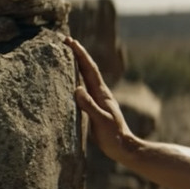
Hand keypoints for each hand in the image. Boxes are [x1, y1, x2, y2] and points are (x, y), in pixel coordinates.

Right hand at [65, 36, 136, 160]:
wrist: (123, 148)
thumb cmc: (113, 136)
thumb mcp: (100, 121)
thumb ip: (89, 106)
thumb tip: (77, 89)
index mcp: (102, 94)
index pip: (90, 69)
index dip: (80, 54)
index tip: (70, 41)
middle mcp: (100, 93)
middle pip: (88, 69)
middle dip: (78, 54)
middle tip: (66, 40)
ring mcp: (98, 100)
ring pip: (86, 77)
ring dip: (77, 64)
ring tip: (66, 54)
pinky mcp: (95, 108)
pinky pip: (84, 88)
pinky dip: (76, 79)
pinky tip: (70, 80)